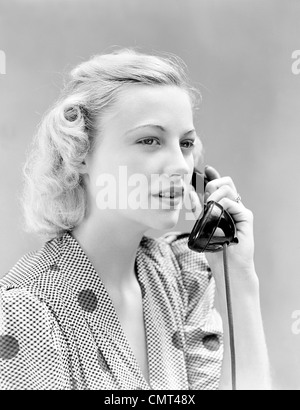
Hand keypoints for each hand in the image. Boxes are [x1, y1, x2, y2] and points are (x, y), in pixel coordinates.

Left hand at [189, 165, 256, 288]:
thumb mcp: (202, 225)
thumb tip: (189, 192)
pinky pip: (232, 202)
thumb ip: (198, 209)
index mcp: (224, 207)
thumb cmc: (216, 248)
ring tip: (208, 206)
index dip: (213, 176)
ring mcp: (240, 211)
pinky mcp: (246, 217)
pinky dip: (222, 204)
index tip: (205, 169)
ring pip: (228, 189)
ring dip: (214, 194)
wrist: (227, 266)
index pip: (220, 186)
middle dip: (213, 183)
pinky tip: (217, 211)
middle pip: (226, 183)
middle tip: (205, 197)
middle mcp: (233, 207)